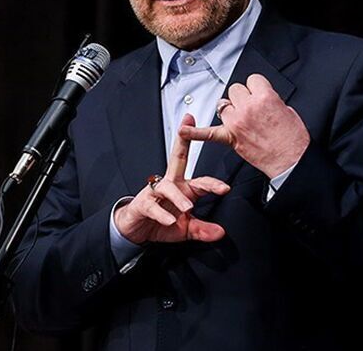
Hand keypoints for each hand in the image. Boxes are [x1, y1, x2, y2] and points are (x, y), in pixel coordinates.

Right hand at [114, 113, 230, 243]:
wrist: (136, 230)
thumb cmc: (162, 223)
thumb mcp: (186, 229)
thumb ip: (202, 230)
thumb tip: (220, 232)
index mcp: (184, 188)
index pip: (201, 181)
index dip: (213, 184)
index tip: (225, 188)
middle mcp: (170, 184)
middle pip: (177, 159)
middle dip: (183, 143)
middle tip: (190, 130)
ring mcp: (155, 192)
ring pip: (167, 187)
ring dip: (178, 197)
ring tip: (188, 207)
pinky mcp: (142, 203)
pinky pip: (152, 206)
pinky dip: (161, 214)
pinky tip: (169, 220)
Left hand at [178, 74, 309, 178]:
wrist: (291, 161)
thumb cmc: (293, 138)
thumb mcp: (287, 109)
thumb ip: (269, 100)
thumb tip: (260, 99)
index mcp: (265, 97)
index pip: (252, 80)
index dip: (257, 88)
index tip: (260, 95)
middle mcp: (248, 108)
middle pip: (235, 90)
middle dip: (243, 98)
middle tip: (253, 110)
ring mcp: (237, 122)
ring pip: (223, 105)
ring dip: (231, 110)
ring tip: (242, 119)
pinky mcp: (231, 138)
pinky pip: (208, 133)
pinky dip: (195, 133)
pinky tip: (184, 130)